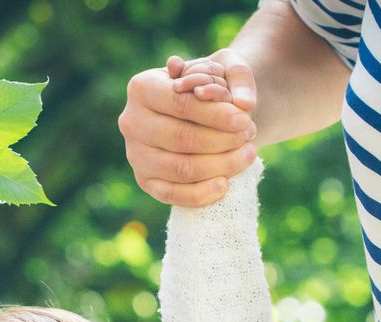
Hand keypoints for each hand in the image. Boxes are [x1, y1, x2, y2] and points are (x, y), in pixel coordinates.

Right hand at [119, 49, 259, 206]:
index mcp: (142, 87)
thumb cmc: (207, 87)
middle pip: (181, 138)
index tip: (244, 120)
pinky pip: (172, 195)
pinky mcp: (145, 181)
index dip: (215, 114)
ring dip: (219, 165)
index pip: (180, 104)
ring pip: (181, 168)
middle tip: (249, 136)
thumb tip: (245, 103)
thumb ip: (238, 76)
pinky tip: (225, 184)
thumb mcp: (222, 69)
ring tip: (247, 154)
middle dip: (222, 140)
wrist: (192, 113)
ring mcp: (135, 155)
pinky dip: (200, 194)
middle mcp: (131, 122)